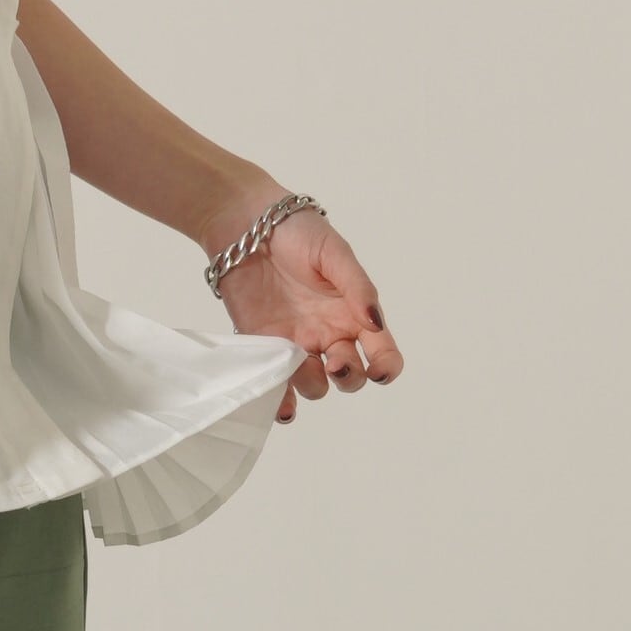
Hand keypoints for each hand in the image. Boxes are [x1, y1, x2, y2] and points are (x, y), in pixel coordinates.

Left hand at [215, 210, 403, 425]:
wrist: (244, 223)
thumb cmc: (296, 232)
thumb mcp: (334, 252)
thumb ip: (357, 287)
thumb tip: (376, 323)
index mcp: (353, 313)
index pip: (383, 352)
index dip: (386, 368)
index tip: (378, 371)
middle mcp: (329, 334)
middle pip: (351, 375)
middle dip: (349, 377)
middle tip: (333, 363)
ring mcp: (296, 343)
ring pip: (316, 385)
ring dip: (314, 384)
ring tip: (300, 362)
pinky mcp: (263, 346)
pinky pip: (277, 384)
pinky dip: (281, 402)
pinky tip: (281, 407)